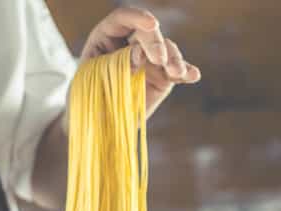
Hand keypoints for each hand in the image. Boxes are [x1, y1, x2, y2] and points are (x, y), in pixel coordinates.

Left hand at [80, 7, 200, 116]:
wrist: (94, 122)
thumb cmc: (87, 98)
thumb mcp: (93, 80)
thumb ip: (114, 65)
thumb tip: (140, 53)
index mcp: (106, 37)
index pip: (122, 19)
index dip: (137, 17)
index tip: (151, 24)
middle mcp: (130, 43)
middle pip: (147, 33)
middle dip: (156, 43)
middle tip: (159, 59)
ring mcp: (148, 60)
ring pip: (166, 50)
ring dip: (174, 59)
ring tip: (178, 73)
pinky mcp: (161, 77)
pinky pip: (176, 72)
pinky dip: (186, 73)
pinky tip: (193, 76)